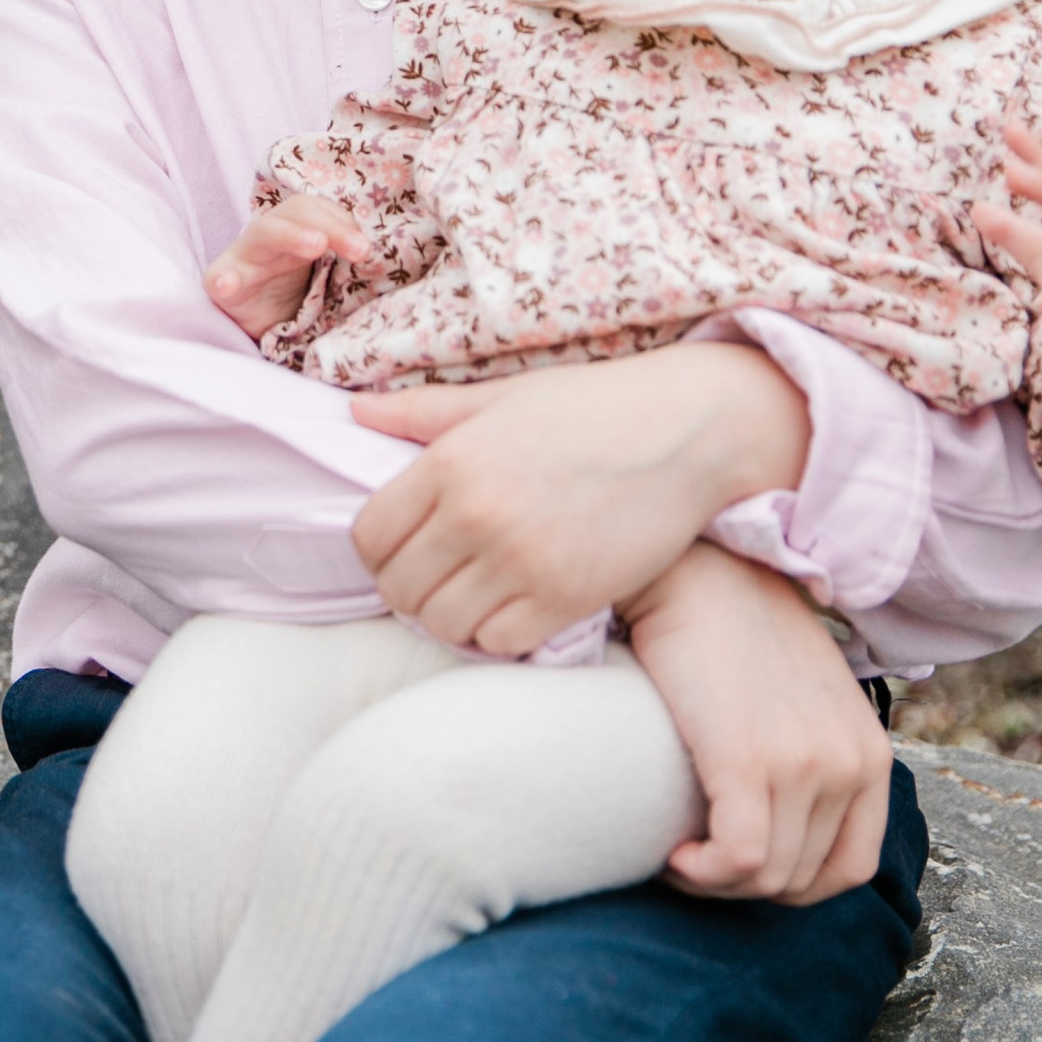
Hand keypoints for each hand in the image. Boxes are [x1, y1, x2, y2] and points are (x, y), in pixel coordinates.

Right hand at [204, 189, 371, 341]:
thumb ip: (351, 263)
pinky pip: (220, 278)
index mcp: (298, 229)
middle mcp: (271, 236)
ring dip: (291, 236)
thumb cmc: (301, 297)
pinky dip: (225, 279)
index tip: (367, 248)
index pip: (319, 208)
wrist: (264, 328)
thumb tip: (387, 255)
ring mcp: (243, 258)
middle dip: (331, 226)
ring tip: (315, 246)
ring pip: (263, 233)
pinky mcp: (222, 285)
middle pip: (295, 212)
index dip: (343, 221)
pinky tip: (229, 284)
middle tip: (360, 250)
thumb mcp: (330, 277)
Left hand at [345, 343, 809, 657]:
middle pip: (399, 589)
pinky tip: (516, 605)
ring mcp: (520, 562)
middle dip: (410, 588)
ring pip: (442, 624)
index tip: (404, 549)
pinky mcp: (566, 598)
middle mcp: (476, 514)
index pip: (370, 536)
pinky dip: (498, 633)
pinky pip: (499, 643)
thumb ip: (424, 412)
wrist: (688, 430)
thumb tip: (354, 409)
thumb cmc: (592, 407)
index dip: (378, 551)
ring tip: (476, 593)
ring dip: (451, 615)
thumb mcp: (502, 397)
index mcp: (450, 461)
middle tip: (440, 577)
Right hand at [627, 543, 892, 902]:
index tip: (740, 866)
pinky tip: (672, 852)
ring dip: (714, 882)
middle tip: (696, 857)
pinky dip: (700, 872)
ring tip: (679, 852)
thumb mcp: (805, 697)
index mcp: (870, 754)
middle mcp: (849, 763)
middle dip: (743, 887)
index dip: (790, 885)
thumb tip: (781, 819)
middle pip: (801, 880)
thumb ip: (815, 752)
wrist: (697, 572)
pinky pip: (737, 860)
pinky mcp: (751, 759)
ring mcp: (805, 764)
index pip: (850, 868)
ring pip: (766, 877)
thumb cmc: (735, 630)